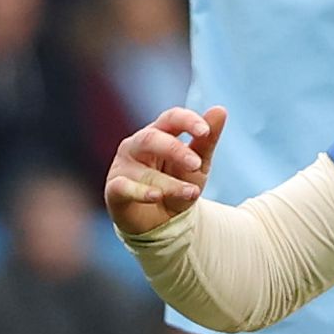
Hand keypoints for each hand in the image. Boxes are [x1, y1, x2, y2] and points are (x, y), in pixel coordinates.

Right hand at [105, 105, 225, 235]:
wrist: (163, 223)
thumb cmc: (179, 185)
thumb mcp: (198, 166)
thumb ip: (207, 140)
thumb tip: (220, 110)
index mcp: (159, 133)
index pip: (171, 118)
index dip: (187, 121)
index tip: (205, 131)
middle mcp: (136, 145)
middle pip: (151, 138)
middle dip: (175, 150)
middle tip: (196, 164)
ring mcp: (122, 166)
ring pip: (145, 171)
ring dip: (170, 183)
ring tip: (192, 194)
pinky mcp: (114, 189)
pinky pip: (123, 187)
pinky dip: (140, 192)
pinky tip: (156, 196)